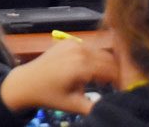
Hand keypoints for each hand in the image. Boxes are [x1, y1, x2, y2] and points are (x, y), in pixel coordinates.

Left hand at [0, 40, 116, 114]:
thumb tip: (116, 107)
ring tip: (100, 80)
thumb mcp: (74, 105)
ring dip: (105, 64)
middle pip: (109, 60)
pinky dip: (94, 57)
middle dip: (114, 72)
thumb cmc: (49, 95)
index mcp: (81, 66)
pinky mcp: (68, 41)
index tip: (122, 91)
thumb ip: (96, 107)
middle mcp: (79, 51)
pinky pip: (89, 47)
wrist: (26, 82)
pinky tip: (89, 70)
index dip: (120, 82)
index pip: (112, 71)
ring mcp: (73, 43)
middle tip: (113, 87)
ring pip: (100, 52)